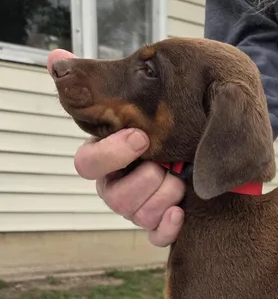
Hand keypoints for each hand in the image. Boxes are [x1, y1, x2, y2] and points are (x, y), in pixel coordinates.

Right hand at [46, 48, 184, 246]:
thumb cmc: (162, 127)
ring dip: (163, 197)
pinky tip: (181, 212)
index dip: (110, 153)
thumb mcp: (137, 104)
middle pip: (114, 198)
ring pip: (138, 216)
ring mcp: (136, 209)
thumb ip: (99, 85)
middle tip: (167, 165)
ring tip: (181, 179)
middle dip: (143, 182)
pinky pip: (155, 237)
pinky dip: (167, 227)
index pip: (87, 164)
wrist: (200, 146)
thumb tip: (56, 60)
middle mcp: (116, 187)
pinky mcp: (159, 226)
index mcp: (104, 159)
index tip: (140, 136)